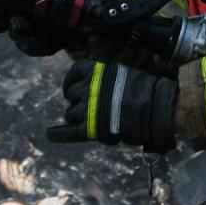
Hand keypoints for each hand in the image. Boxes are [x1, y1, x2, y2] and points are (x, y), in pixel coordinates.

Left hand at [46, 59, 177, 152]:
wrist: (156, 107)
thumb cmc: (146, 90)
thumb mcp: (125, 73)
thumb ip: (108, 78)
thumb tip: (101, 82)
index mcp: (97, 71)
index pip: (75, 71)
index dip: (71, 81)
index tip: (72, 87)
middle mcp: (88, 87)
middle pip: (72, 95)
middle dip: (79, 101)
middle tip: (92, 108)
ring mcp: (87, 107)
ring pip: (71, 114)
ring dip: (78, 118)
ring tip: (91, 122)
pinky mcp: (89, 127)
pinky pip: (69, 131)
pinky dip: (58, 134)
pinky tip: (49, 134)